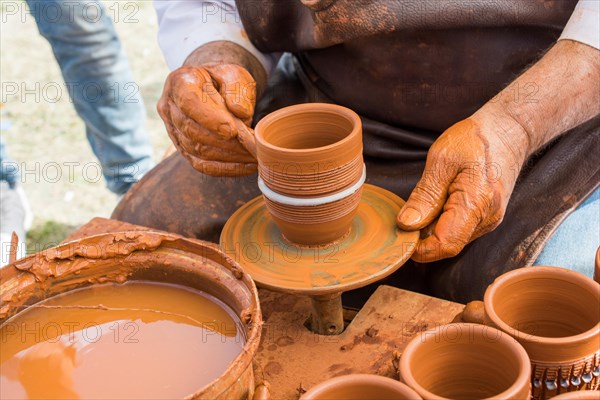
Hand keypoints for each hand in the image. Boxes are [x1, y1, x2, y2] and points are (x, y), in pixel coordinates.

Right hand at [157, 63, 257, 175]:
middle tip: (255, 146)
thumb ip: (237, 88)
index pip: (189, 102)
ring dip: (230, 156)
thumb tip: (240, 112)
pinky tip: (247, 166)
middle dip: (227, 142)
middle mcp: (170, 108)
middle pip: (194, 130)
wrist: (211, 88)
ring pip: (199, 150)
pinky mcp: (183, 149)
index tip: (232, 129)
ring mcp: (173, 131)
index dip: (210, 118)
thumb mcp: (234, 74)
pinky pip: (202, 165)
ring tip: (256, 155)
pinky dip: (226, 168)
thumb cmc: (223, 79)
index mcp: (180, 82)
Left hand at [396, 113, 526, 261]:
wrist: (508, 132)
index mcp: (476, 203)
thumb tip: (406, 224)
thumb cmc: (474, 140)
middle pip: (447, 244)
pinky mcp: (486, 218)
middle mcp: (486, 219)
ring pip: (452, 238)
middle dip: (422, 238)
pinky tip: (436, 203)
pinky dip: (442, 223)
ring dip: (432, 229)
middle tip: (404, 216)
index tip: (400, 236)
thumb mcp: (441, 160)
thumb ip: (425, 194)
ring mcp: (488, 220)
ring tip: (424, 202)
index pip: (445, 244)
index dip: (419, 248)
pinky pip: (459, 230)